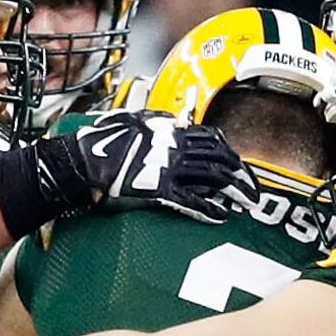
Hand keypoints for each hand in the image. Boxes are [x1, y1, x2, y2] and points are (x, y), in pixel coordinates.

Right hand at [15, 111, 243, 223]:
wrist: (81, 162)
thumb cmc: (101, 142)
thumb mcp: (131, 120)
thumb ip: (154, 121)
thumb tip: (167, 120)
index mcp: (168, 130)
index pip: (211, 138)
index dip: (229, 152)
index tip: (238, 163)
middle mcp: (174, 147)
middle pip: (219, 158)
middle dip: (241, 174)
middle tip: (253, 188)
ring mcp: (169, 169)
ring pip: (213, 177)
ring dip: (234, 190)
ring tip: (247, 202)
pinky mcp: (160, 191)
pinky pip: (192, 200)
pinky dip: (210, 208)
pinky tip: (222, 216)